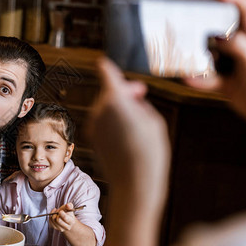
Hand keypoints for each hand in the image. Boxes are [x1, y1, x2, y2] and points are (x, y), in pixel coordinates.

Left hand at [49, 202, 76, 231]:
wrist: (67, 219)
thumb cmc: (68, 213)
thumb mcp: (70, 208)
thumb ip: (69, 205)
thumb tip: (67, 205)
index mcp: (71, 221)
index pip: (65, 218)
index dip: (61, 214)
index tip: (60, 211)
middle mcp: (67, 227)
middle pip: (58, 220)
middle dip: (57, 213)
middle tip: (59, 211)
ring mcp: (61, 228)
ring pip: (53, 220)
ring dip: (54, 214)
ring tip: (57, 212)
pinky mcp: (55, 228)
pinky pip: (50, 221)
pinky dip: (50, 216)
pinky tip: (54, 213)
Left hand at [87, 57, 170, 202]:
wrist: (133, 184)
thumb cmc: (149, 153)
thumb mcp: (153, 121)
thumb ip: (139, 103)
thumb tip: (130, 98)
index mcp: (115, 100)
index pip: (107, 75)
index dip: (107, 67)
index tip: (102, 61)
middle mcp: (99, 109)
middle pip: (110, 92)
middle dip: (123, 91)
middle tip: (140, 93)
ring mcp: (94, 124)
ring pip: (106, 107)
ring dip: (119, 106)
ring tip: (138, 119)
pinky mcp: (92, 136)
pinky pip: (103, 120)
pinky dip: (113, 120)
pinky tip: (128, 132)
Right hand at [184, 0, 245, 120]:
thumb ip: (241, 49)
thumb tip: (222, 37)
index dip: (235, 4)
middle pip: (226, 34)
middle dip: (209, 30)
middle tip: (192, 26)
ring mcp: (237, 68)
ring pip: (214, 57)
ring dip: (200, 58)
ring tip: (186, 53)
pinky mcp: (229, 85)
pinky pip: (210, 81)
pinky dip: (199, 81)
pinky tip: (188, 78)